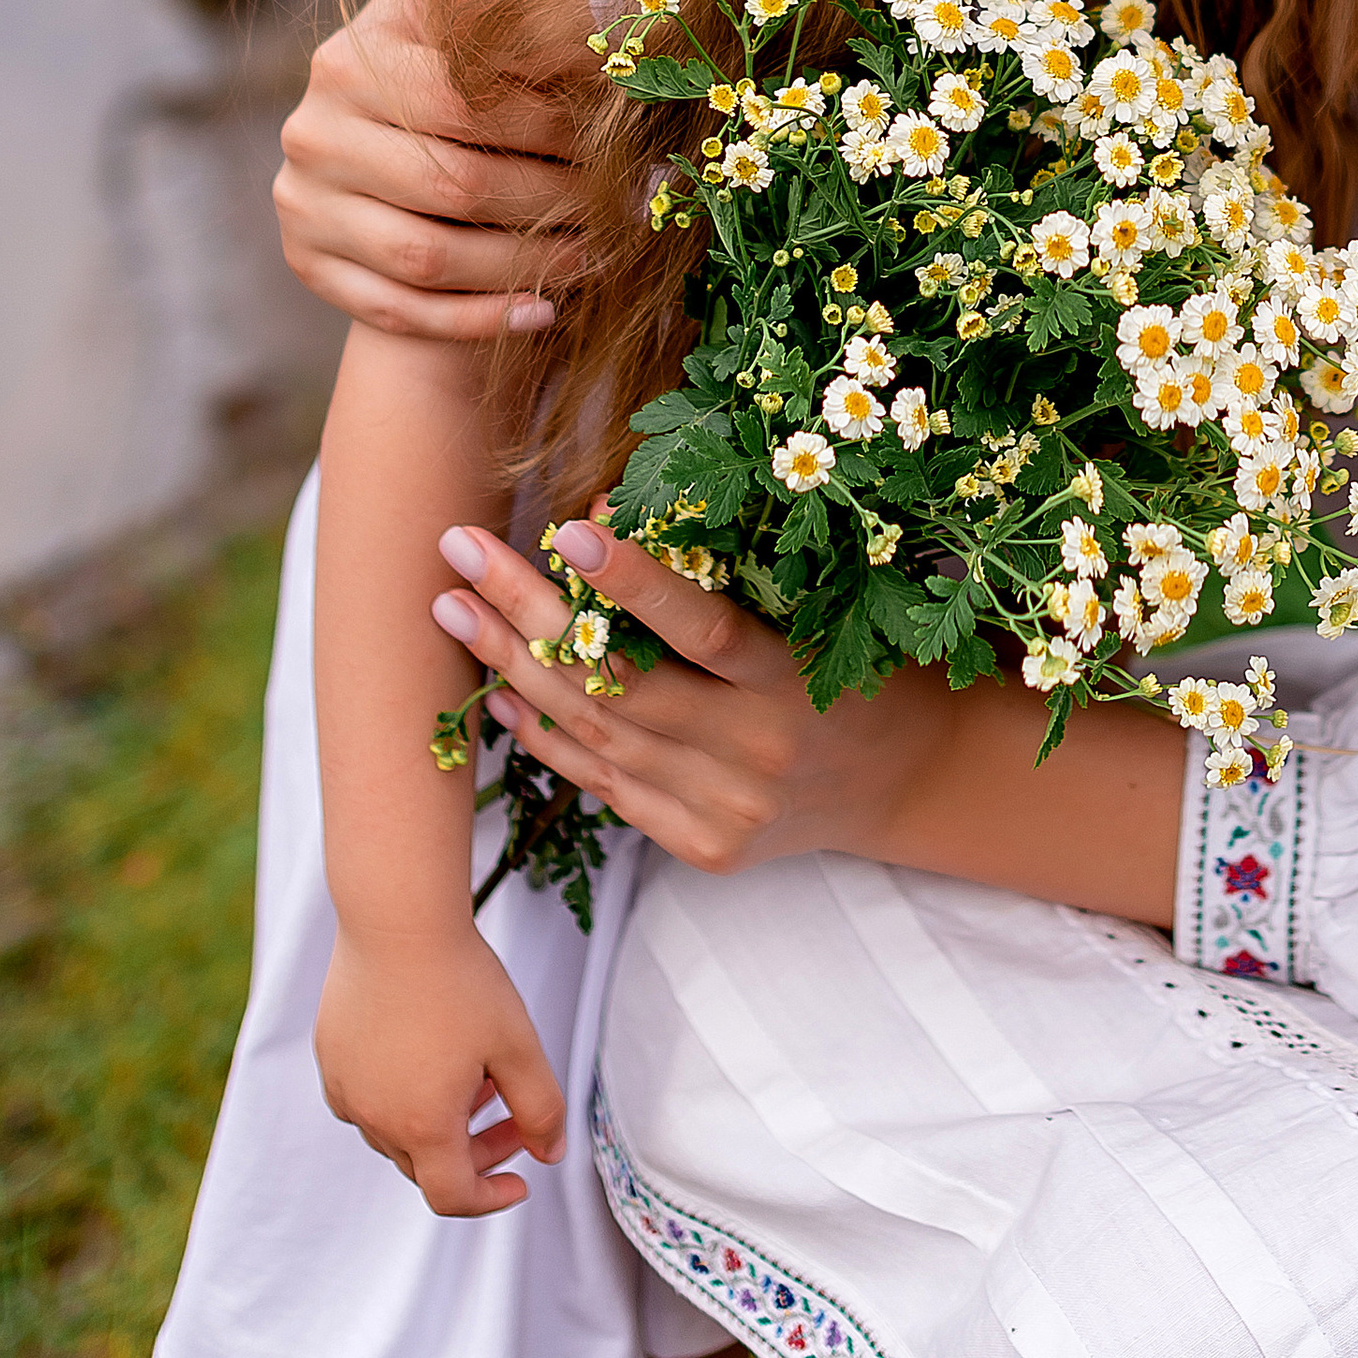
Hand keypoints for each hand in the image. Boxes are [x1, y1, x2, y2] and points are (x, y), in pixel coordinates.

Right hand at [275, 0, 584, 340]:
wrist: (396, 182)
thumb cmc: (453, 84)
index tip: (614, 132)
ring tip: (605, 257)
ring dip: (529, 264)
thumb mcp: (451, 16)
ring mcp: (303, 208)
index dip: (546, 122)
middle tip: (632, 205)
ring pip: (432, 255)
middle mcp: (310, 132)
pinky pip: (406, 311)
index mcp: (348, 59)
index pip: (461, 98)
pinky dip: (484, 319)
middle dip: (553, 198)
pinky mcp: (310, 272)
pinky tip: (548, 310)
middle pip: (452, 183)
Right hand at [314, 916, 566, 1217]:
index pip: (453, 1197)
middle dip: (476, 1151)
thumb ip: (540, 1108)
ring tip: (474, 1072)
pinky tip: (427, 1051)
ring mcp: (345, 1088)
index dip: (490, 1199)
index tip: (521, 1181)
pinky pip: (367, 1097)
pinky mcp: (331, 1057)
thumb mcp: (518, 1045)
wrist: (397, 920)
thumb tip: (550, 1153)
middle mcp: (374, 1119)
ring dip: (438, 1120)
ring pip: (396, 1130)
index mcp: (422, 1126)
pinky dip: (401, 1094)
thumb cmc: (461, 981)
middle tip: (512, 1112)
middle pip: (427, 1164)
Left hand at [434, 518, 958, 880]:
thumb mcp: (817, 606)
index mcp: (795, 681)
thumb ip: (726, 574)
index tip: (564, 530)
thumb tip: (609, 510)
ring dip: (515, 669)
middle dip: (528, 615)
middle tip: (459, 552)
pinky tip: (501, 693)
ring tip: (455, 610)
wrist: (901, 779)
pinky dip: (548, 739)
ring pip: (598, 737)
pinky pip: (606, 788)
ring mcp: (725, 809)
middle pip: (621, 686)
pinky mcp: (701, 847)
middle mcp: (757, 753)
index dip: (634, 584)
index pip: (704, 631)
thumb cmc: (853, 662)